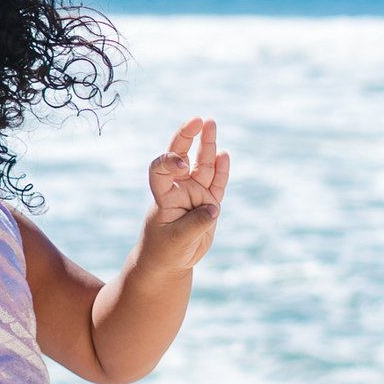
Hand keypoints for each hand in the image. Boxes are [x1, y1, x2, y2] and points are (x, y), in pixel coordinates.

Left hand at [146, 117, 229, 271]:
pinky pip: (217, 184)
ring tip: (211, 123)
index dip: (169, 162)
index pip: (160, 170)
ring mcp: (195, 195)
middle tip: (197, 120)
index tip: (181, 166)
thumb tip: (214, 208)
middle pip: (182, 157)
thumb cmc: (164, 251)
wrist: (168, 263)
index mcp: (164, 196)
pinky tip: (223, 154)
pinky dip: (221, 170)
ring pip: (203, 166)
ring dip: (207, 145)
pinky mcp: (209, 204)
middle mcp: (180, 190)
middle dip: (187, 138)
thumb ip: (195, 224)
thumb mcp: (176, 240)